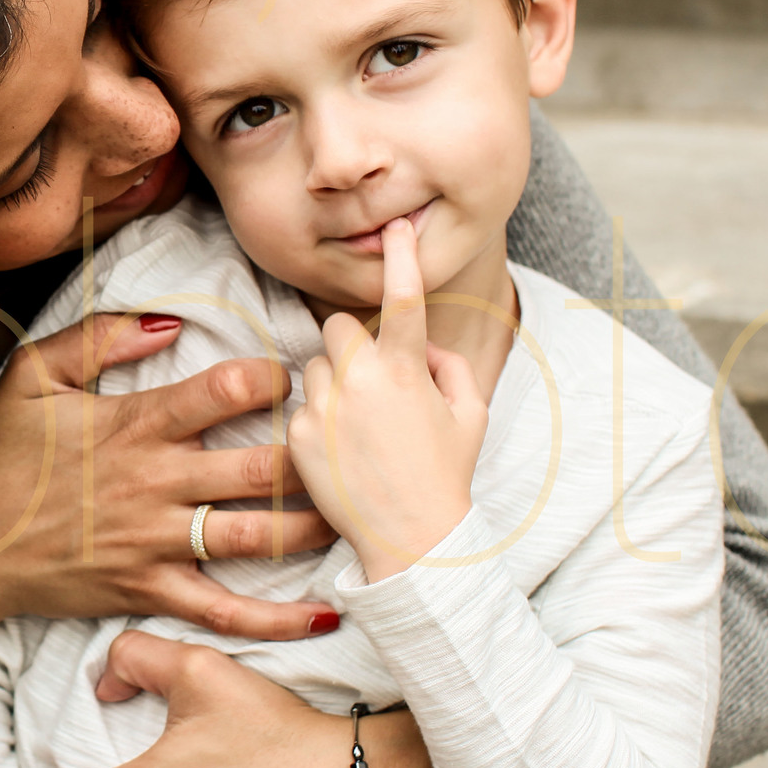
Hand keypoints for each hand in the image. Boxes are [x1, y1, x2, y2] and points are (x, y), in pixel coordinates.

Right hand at [0, 309, 336, 639]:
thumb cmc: (0, 458)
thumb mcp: (32, 375)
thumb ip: (98, 337)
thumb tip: (168, 322)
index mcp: (134, 425)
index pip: (224, 391)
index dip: (274, 376)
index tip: (299, 372)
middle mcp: (155, 484)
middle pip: (260, 468)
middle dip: (317, 456)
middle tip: (356, 446)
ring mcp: (156, 543)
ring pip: (257, 537)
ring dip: (316, 527)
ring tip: (360, 512)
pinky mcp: (151, 591)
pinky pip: (224, 610)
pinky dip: (277, 620)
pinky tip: (325, 615)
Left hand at [287, 218, 487, 580]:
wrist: (413, 541)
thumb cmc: (446, 473)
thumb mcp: (470, 413)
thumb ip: (447, 362)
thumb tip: (417, 343)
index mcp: (405, 369)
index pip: (402, 298)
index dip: (401, 258)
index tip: (395, 227)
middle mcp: (359, 381)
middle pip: (337, 326)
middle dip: (353, 344)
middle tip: (374, 380)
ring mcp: (324, 407)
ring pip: (315, 366)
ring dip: (335, 382)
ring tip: (362, 428)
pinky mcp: (297, 435)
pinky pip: (303, 406)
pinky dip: (320, 421)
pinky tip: (344, 453)